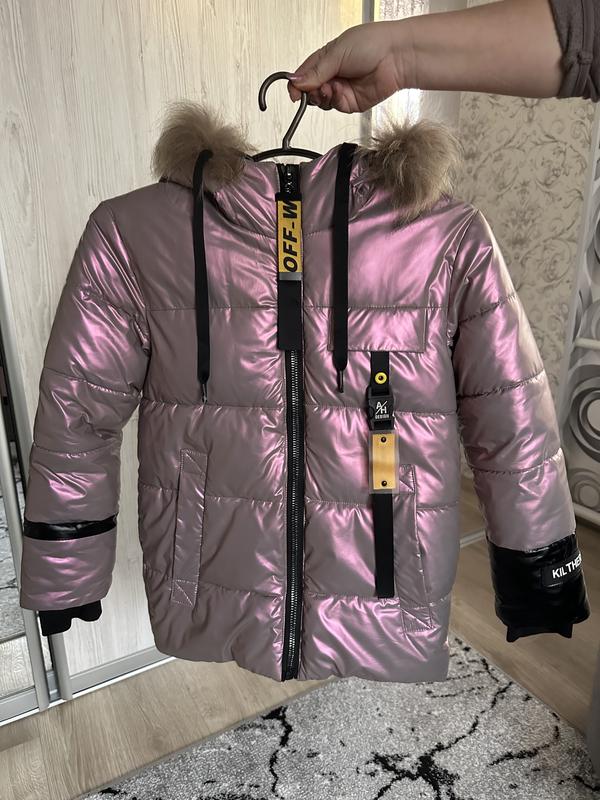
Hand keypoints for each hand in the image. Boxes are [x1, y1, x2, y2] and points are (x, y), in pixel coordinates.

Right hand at [287, 21, 412, 113]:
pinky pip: (335, 107)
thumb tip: (296, 82)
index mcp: (326, 58)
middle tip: (315, 87)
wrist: (396, 57)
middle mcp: (333, 74)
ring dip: (322, 96)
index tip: (294, 91)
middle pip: (310, 91)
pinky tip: (339, 91)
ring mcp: (342, 89)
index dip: (297, 84)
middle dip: (309, 92)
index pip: (304, 74)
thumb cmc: (372, 44)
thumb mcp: (336, 53)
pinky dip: (334, 101)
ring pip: (321, 101)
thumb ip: (315, 71)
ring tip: (330, 87)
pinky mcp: (351, 103)